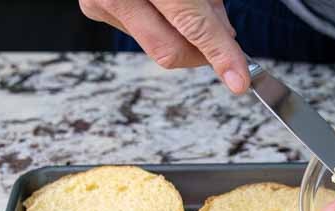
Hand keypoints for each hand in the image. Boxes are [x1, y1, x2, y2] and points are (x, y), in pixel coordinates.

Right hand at [79, 0, 248, 92]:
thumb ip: (211, 2)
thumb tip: (226, 37)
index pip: (193, 26)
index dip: (221, 54)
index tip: (239, 79)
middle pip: (171, 51)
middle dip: (202, 52)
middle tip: (222, 40)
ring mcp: (102, 3)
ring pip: (156, 46)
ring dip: (182, 36)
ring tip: (185, 5)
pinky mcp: (95, 9)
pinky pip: (139, 34)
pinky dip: (160, 25)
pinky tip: (162, 4)